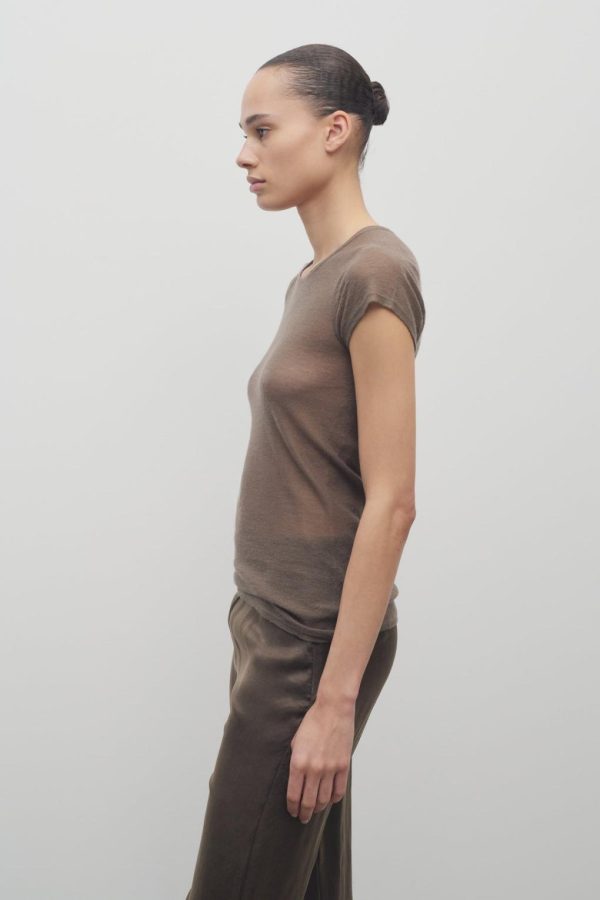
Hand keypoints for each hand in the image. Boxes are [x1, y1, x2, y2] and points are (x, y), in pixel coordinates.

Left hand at [286, 696, 354, 823]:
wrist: (333, 709)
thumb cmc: (312, 722)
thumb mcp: (296, 741)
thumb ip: (295, 762)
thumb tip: (295, 779)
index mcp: (298, 763)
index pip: (293, 795)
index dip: (292, 807)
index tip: (292, 811)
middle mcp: (314, 769)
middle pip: (308, 802)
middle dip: (304, 813)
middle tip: (302, 818)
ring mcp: (330, 769)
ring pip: (324, 799)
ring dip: (318, 808)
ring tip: (315, 811)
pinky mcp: (343, 766)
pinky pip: (338, 790)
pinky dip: (333, 799)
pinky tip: (329, 799)